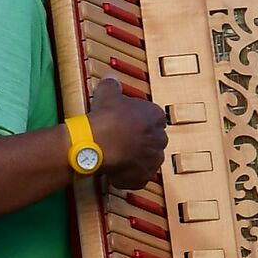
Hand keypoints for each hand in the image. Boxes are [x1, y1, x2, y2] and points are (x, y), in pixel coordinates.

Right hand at [87, 74, 166, 192]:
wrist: (98, 143)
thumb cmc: (106, 117)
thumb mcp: (107, 93)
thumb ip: (112, 85)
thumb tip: (111, 78)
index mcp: (155, 116)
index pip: (153, 119)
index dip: (138, 122)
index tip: (127, 124)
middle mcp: (159, 138)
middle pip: (152, 140)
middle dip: (139, 142)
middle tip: (121, 142)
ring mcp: (152, 160)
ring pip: (146, 160)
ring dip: (134, 160)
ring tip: (116, 158)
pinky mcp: (142, 177)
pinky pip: (136, 178)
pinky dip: (127, 178)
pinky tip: (114, 173)